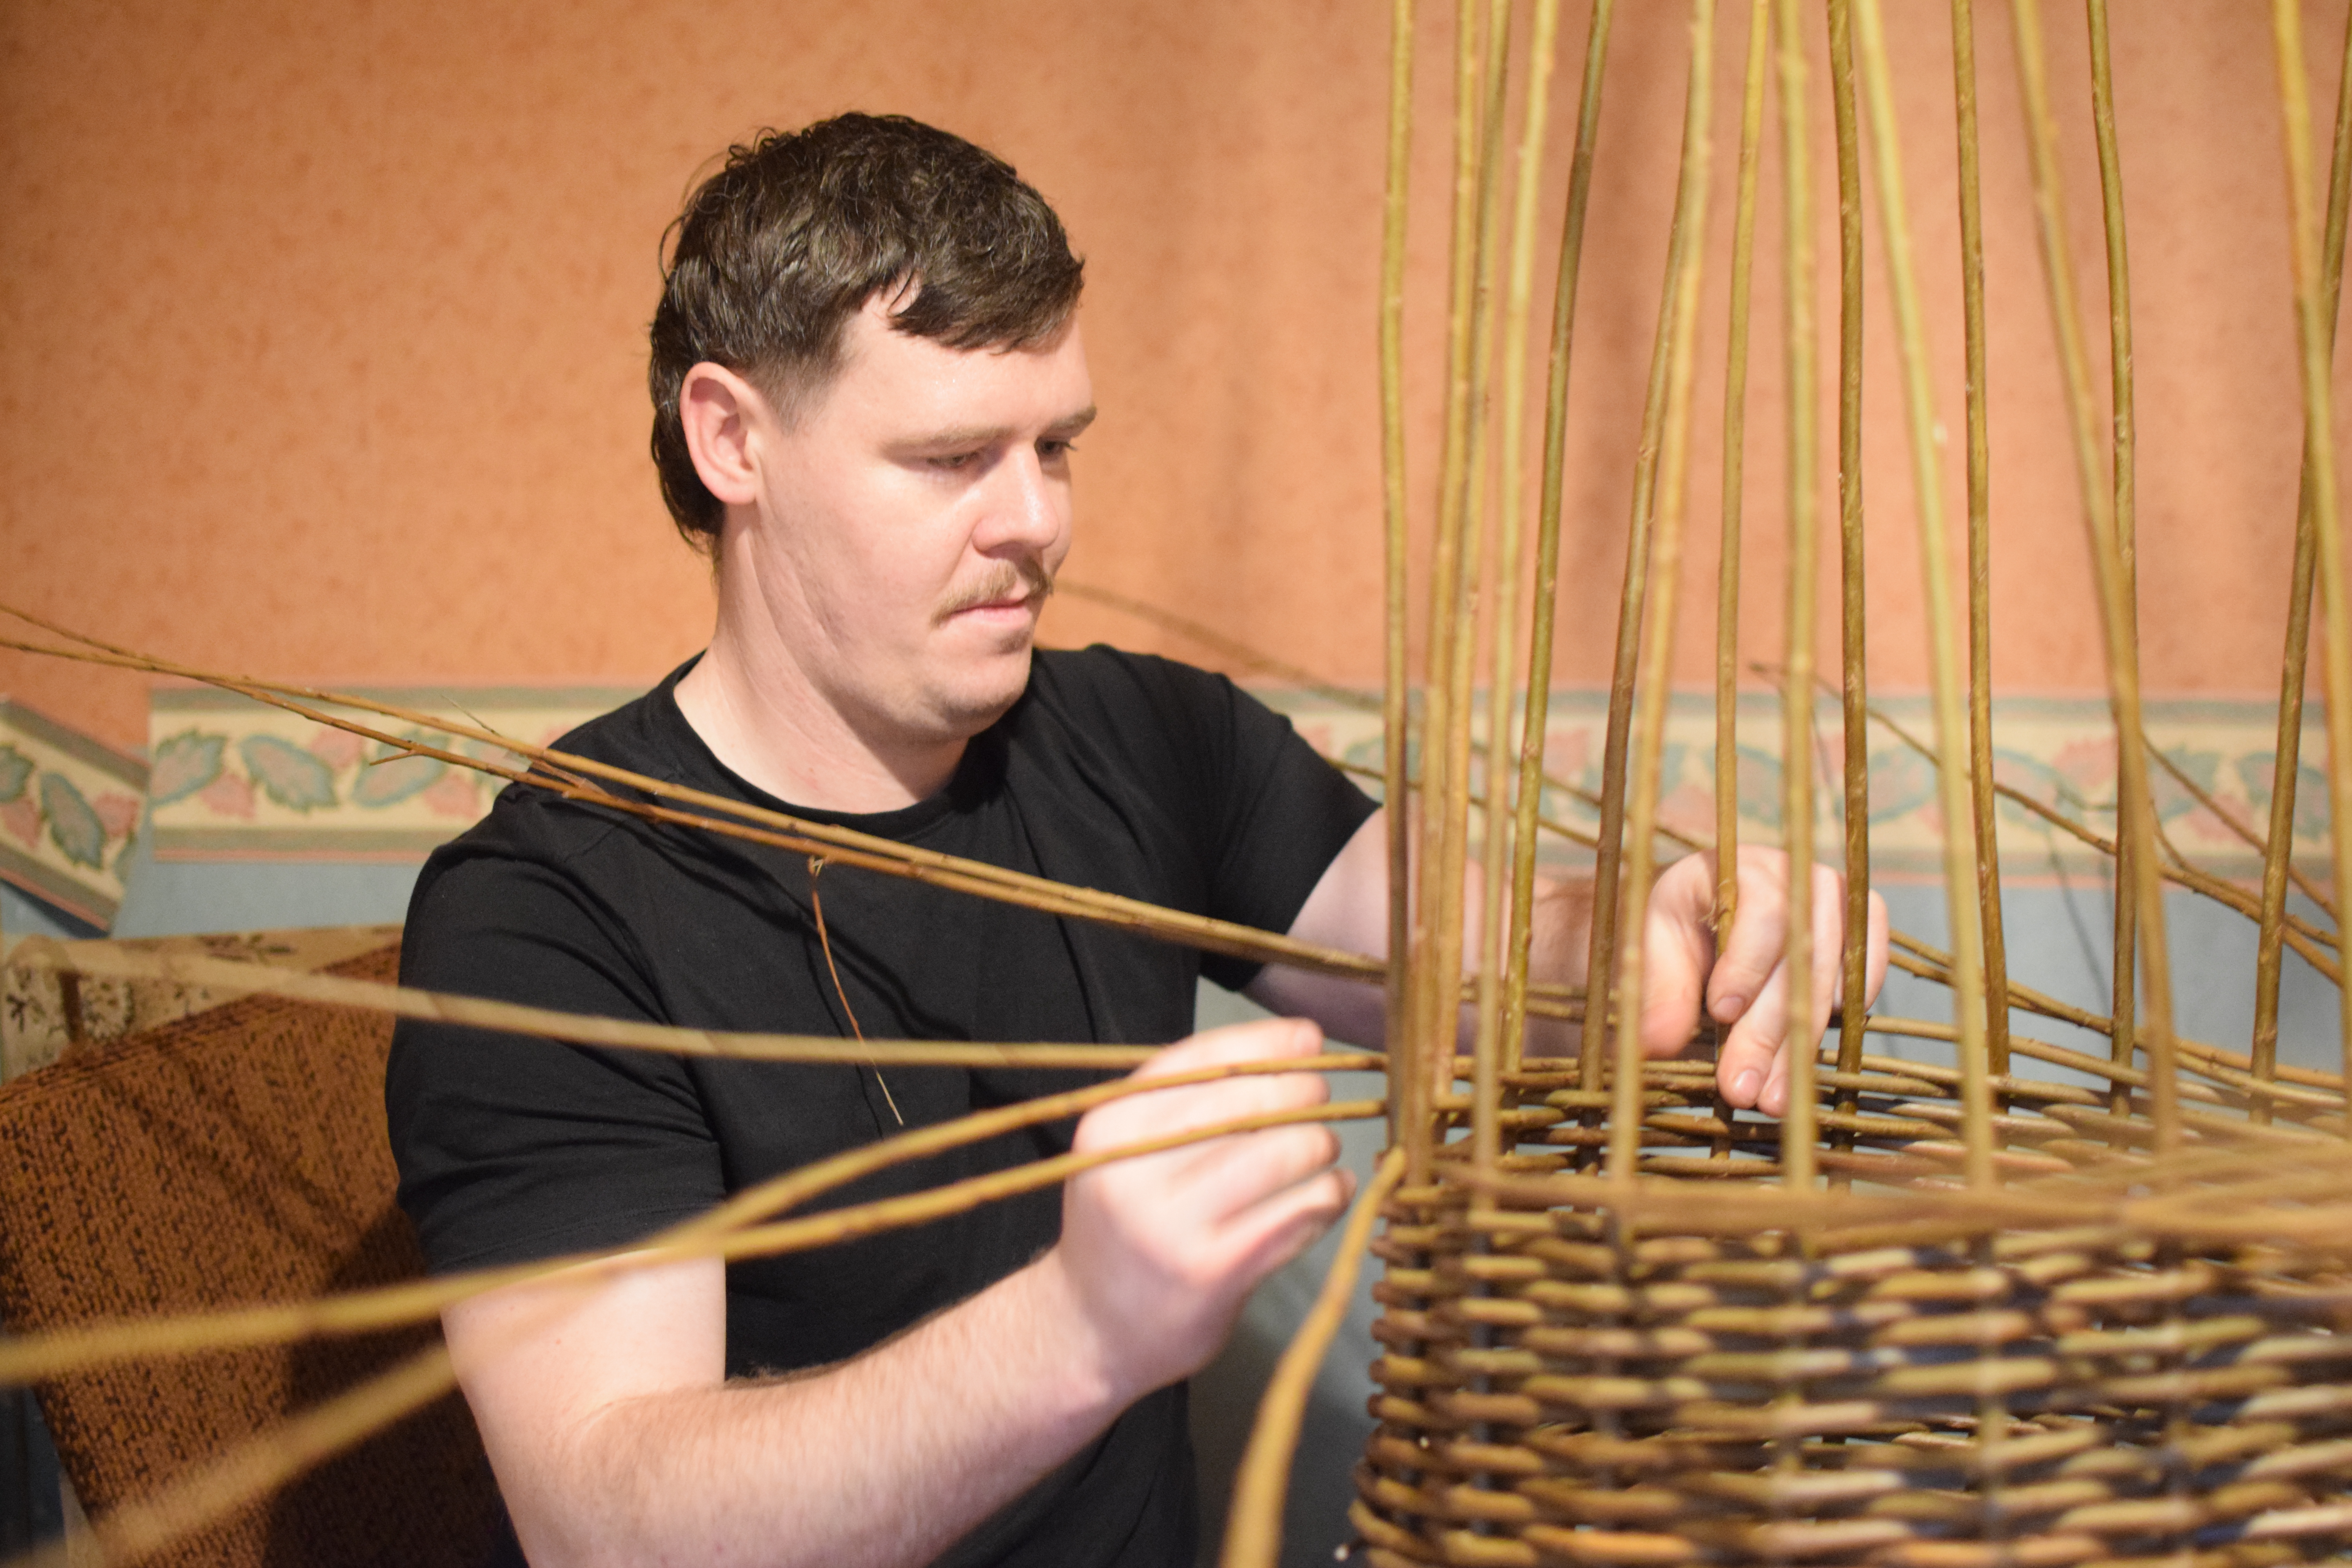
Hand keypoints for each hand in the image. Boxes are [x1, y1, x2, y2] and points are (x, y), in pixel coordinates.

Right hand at [1046, 1018, 1353, 1402]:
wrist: (1088, 1328)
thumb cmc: (1123, 1224)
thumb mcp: (1126, 1149)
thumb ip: (1189, 1098)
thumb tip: (1293, 1044)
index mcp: (1111, 1126)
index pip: (1203, 1060)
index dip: (1267, 1041)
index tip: (1308, 1037)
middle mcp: (1134, 1171)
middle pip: (1248, 1102)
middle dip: (1302, 1090)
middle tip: (1321, 1096)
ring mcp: (1175, 1226)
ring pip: (1281, 1155)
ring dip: (1319, 1142)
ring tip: (1322, 1147)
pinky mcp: (1216, 1272)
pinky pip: (1297, 1215)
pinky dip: (1327, 1195)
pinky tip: (1329, 1190)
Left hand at [1637, 847, 1888, 1116]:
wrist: (1708, 914)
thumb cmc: (1679, 928)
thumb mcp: (1654, 950)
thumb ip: (1658, 991)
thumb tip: (1656, 1044)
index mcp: (1738, 866)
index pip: (1761, 911)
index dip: (1746, 964)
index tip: (1720, 1013)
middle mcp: (1796, 873)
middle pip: (1798, 956)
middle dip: (1767, 1031)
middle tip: (1741, 1089)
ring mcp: (1834, 895)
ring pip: (1829, 975)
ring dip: (1800, 1046)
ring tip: (1772, 1099)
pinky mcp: (1861, 918)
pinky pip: (1869, 964)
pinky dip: (1849, 1011)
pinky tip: (1816, 1055)